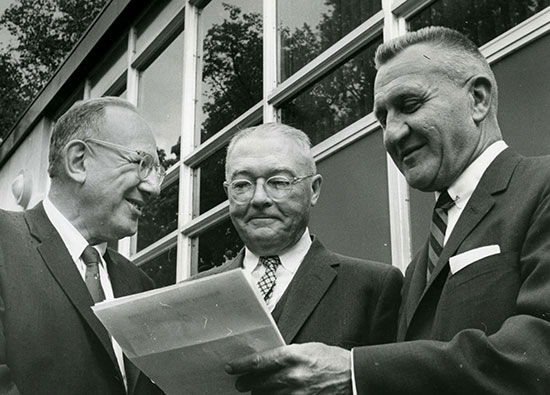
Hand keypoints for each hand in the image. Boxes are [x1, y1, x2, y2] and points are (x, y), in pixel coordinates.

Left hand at [225, 342, 351, 394]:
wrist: (352, 375)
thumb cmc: (331, 359)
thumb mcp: (307, 348)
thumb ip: (287, 355)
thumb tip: (268, 360)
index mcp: (293, 356)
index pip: (259, 362)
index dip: (241, 366)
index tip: (231, 368)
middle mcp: (292, 375)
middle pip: (258, 383)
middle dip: (245, 384)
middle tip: (240, 383)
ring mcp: (297, 393)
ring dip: (258, 394)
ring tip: (255, 392)